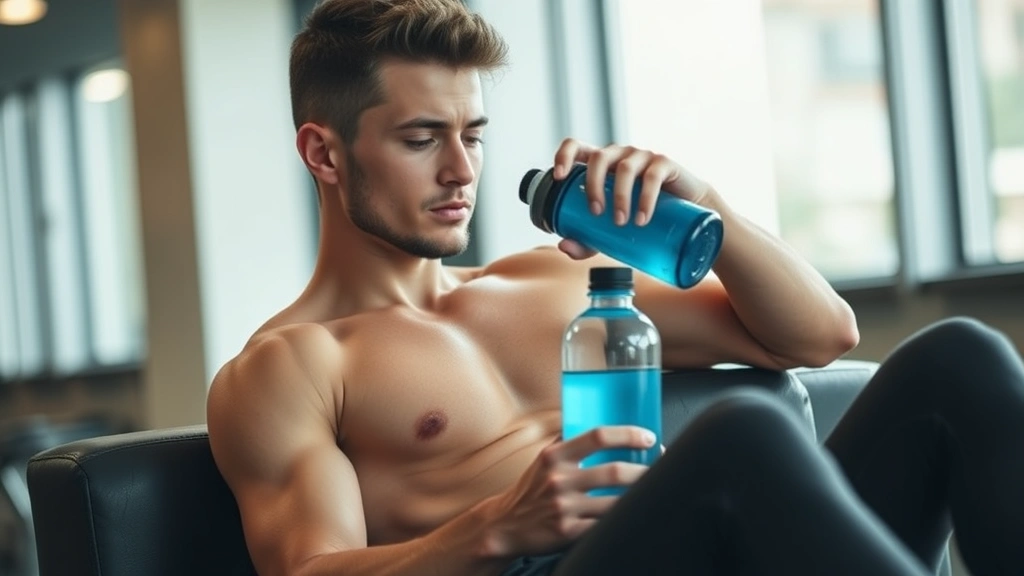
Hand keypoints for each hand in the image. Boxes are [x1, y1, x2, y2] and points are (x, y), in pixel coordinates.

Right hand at [479, 426, 655, 557]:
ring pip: (615, 502)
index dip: (628, 435)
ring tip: (652, 492)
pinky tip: (633, 514)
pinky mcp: (567, 531)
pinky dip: (623, 519)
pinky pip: (605, 525)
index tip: (648, 438)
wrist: (505, 524)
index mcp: (555, 455)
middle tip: (659, 469)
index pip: (598, 436)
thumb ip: (570, 442)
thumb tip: (605, 426)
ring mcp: (564, 507)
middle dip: (645, 470)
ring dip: (639, 496)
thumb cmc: (530, 489)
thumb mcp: (544, 459)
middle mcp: (559, 479)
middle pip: (614, 472)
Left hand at [552, 139, 713, 259]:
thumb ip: (586, 239)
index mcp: (600, 164)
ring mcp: (642, 157)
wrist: (683, 216)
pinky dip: (646, 198)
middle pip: (598, 158)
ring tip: (621, 222)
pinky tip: (642, 217)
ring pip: (625, 168)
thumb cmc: (638, 216)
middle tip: (596, 213)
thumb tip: (564, 246)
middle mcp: (619, 155)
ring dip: (620, 196)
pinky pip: (653, 176)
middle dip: (593, 185)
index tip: (559, 178)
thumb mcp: (608, 231)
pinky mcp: (664, 164)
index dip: (564, 156)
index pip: (576, 146)